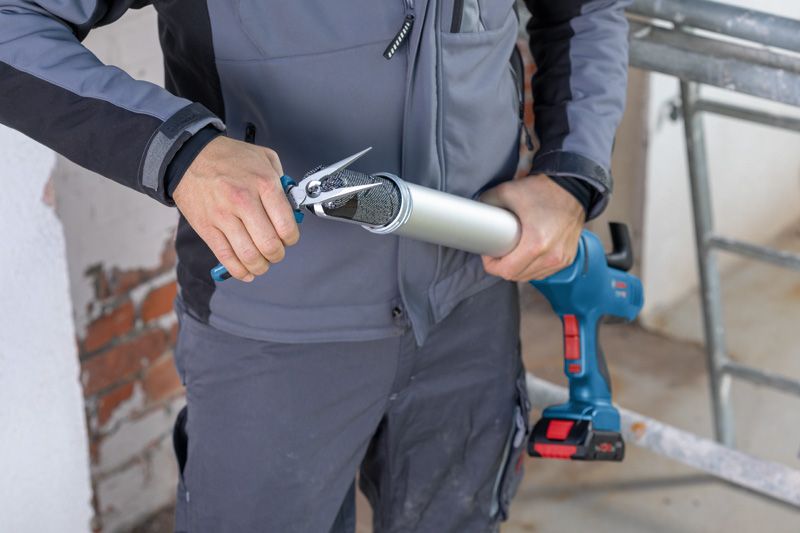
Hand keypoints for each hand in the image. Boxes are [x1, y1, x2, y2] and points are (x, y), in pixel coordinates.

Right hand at [172, 136, 299, 281]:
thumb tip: (293, 208)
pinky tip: (246, 271)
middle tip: (276, 253)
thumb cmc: (229, 158)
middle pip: (269, 245)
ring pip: (249, 256)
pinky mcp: (207, 227)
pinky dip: (239, 271)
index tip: (289, 239)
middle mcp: (244, 201)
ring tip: (262, 263)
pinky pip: (226, 257)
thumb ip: (282, 182)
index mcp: (264, 184)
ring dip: (260, 266)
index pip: (286, 225)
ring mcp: (223, 216)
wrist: (190, 156)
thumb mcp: (264, 157)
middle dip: (277, 255)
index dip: (291, 239)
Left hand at [480, 174, 584, 280]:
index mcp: (536, 244)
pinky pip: (544, 272)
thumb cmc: (544, 189)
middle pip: (517, 276)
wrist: (574, 187)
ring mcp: (561, 259)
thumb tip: (476, 211)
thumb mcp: (509, 191)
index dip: (491, 265)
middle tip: (497, 252)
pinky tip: (527, 256)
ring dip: (518, 269)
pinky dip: (533, 268)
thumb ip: (488, 202)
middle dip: (503, 267)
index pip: (506, 271)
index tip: (489, 253)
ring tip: (512, 253)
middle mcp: (551, 256)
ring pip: (530, 277)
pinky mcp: (567, 258)